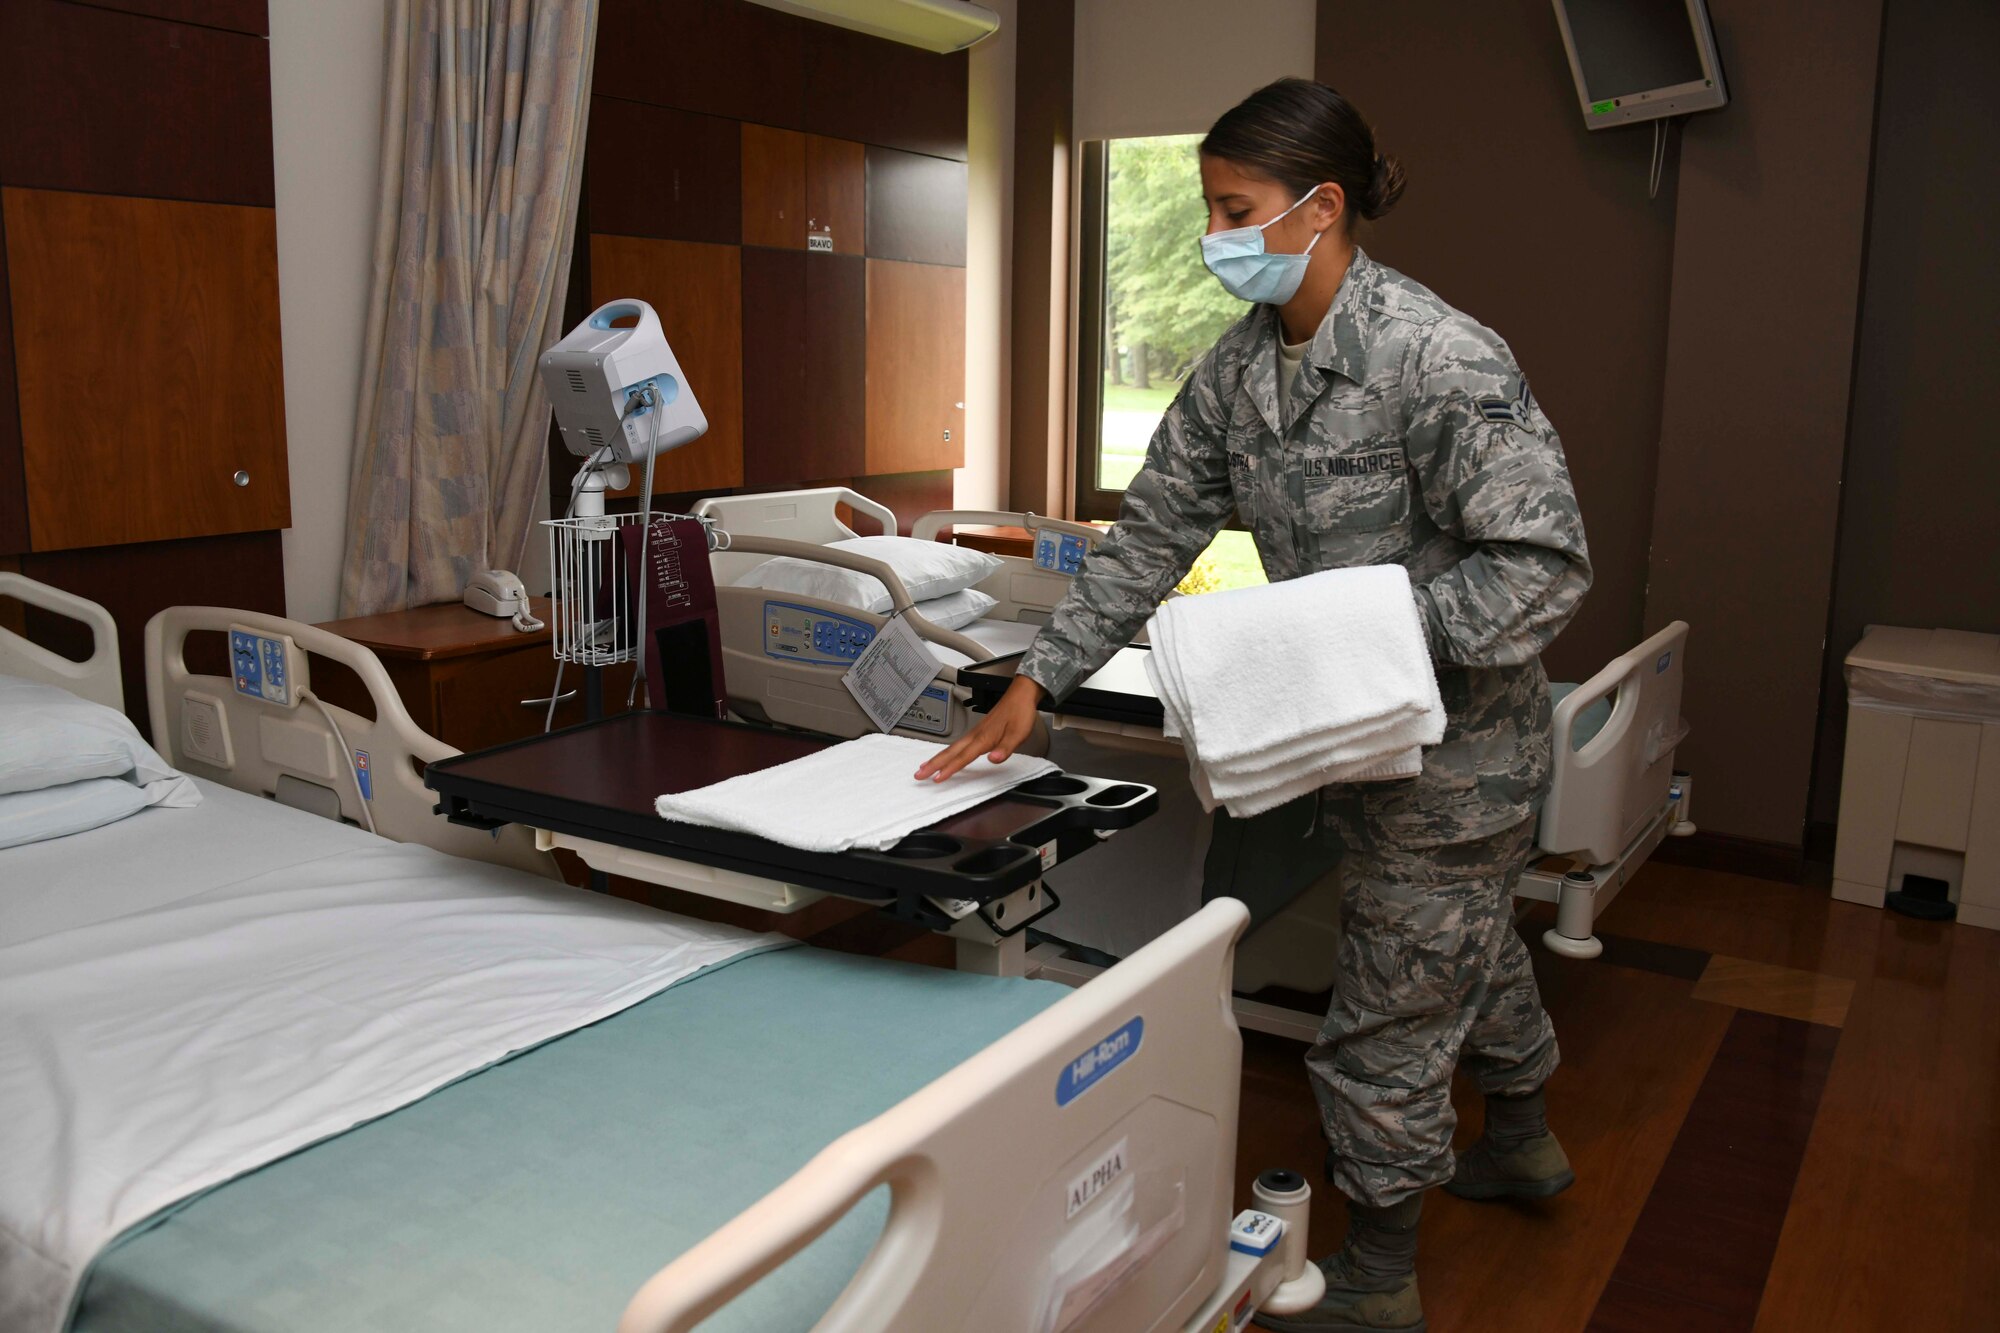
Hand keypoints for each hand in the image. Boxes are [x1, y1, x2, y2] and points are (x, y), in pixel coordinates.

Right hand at [915, 674, 1047, 780]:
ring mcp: (975, 732)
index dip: (950, 769)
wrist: (1021, 694)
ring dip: (937, 758)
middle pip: (950, 752)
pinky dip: (947, 752)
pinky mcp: (978, 731)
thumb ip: (1005, 748)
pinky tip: (946, 755)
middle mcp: (976, 735)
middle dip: (933, 764)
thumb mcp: (1019, 733)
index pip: (963, 757)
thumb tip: (993, 759)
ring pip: (951, 748)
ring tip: (925, 766)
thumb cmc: (1020, 712)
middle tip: (919, 774)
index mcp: (984, 738)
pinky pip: (958, 744)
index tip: (937, 778)